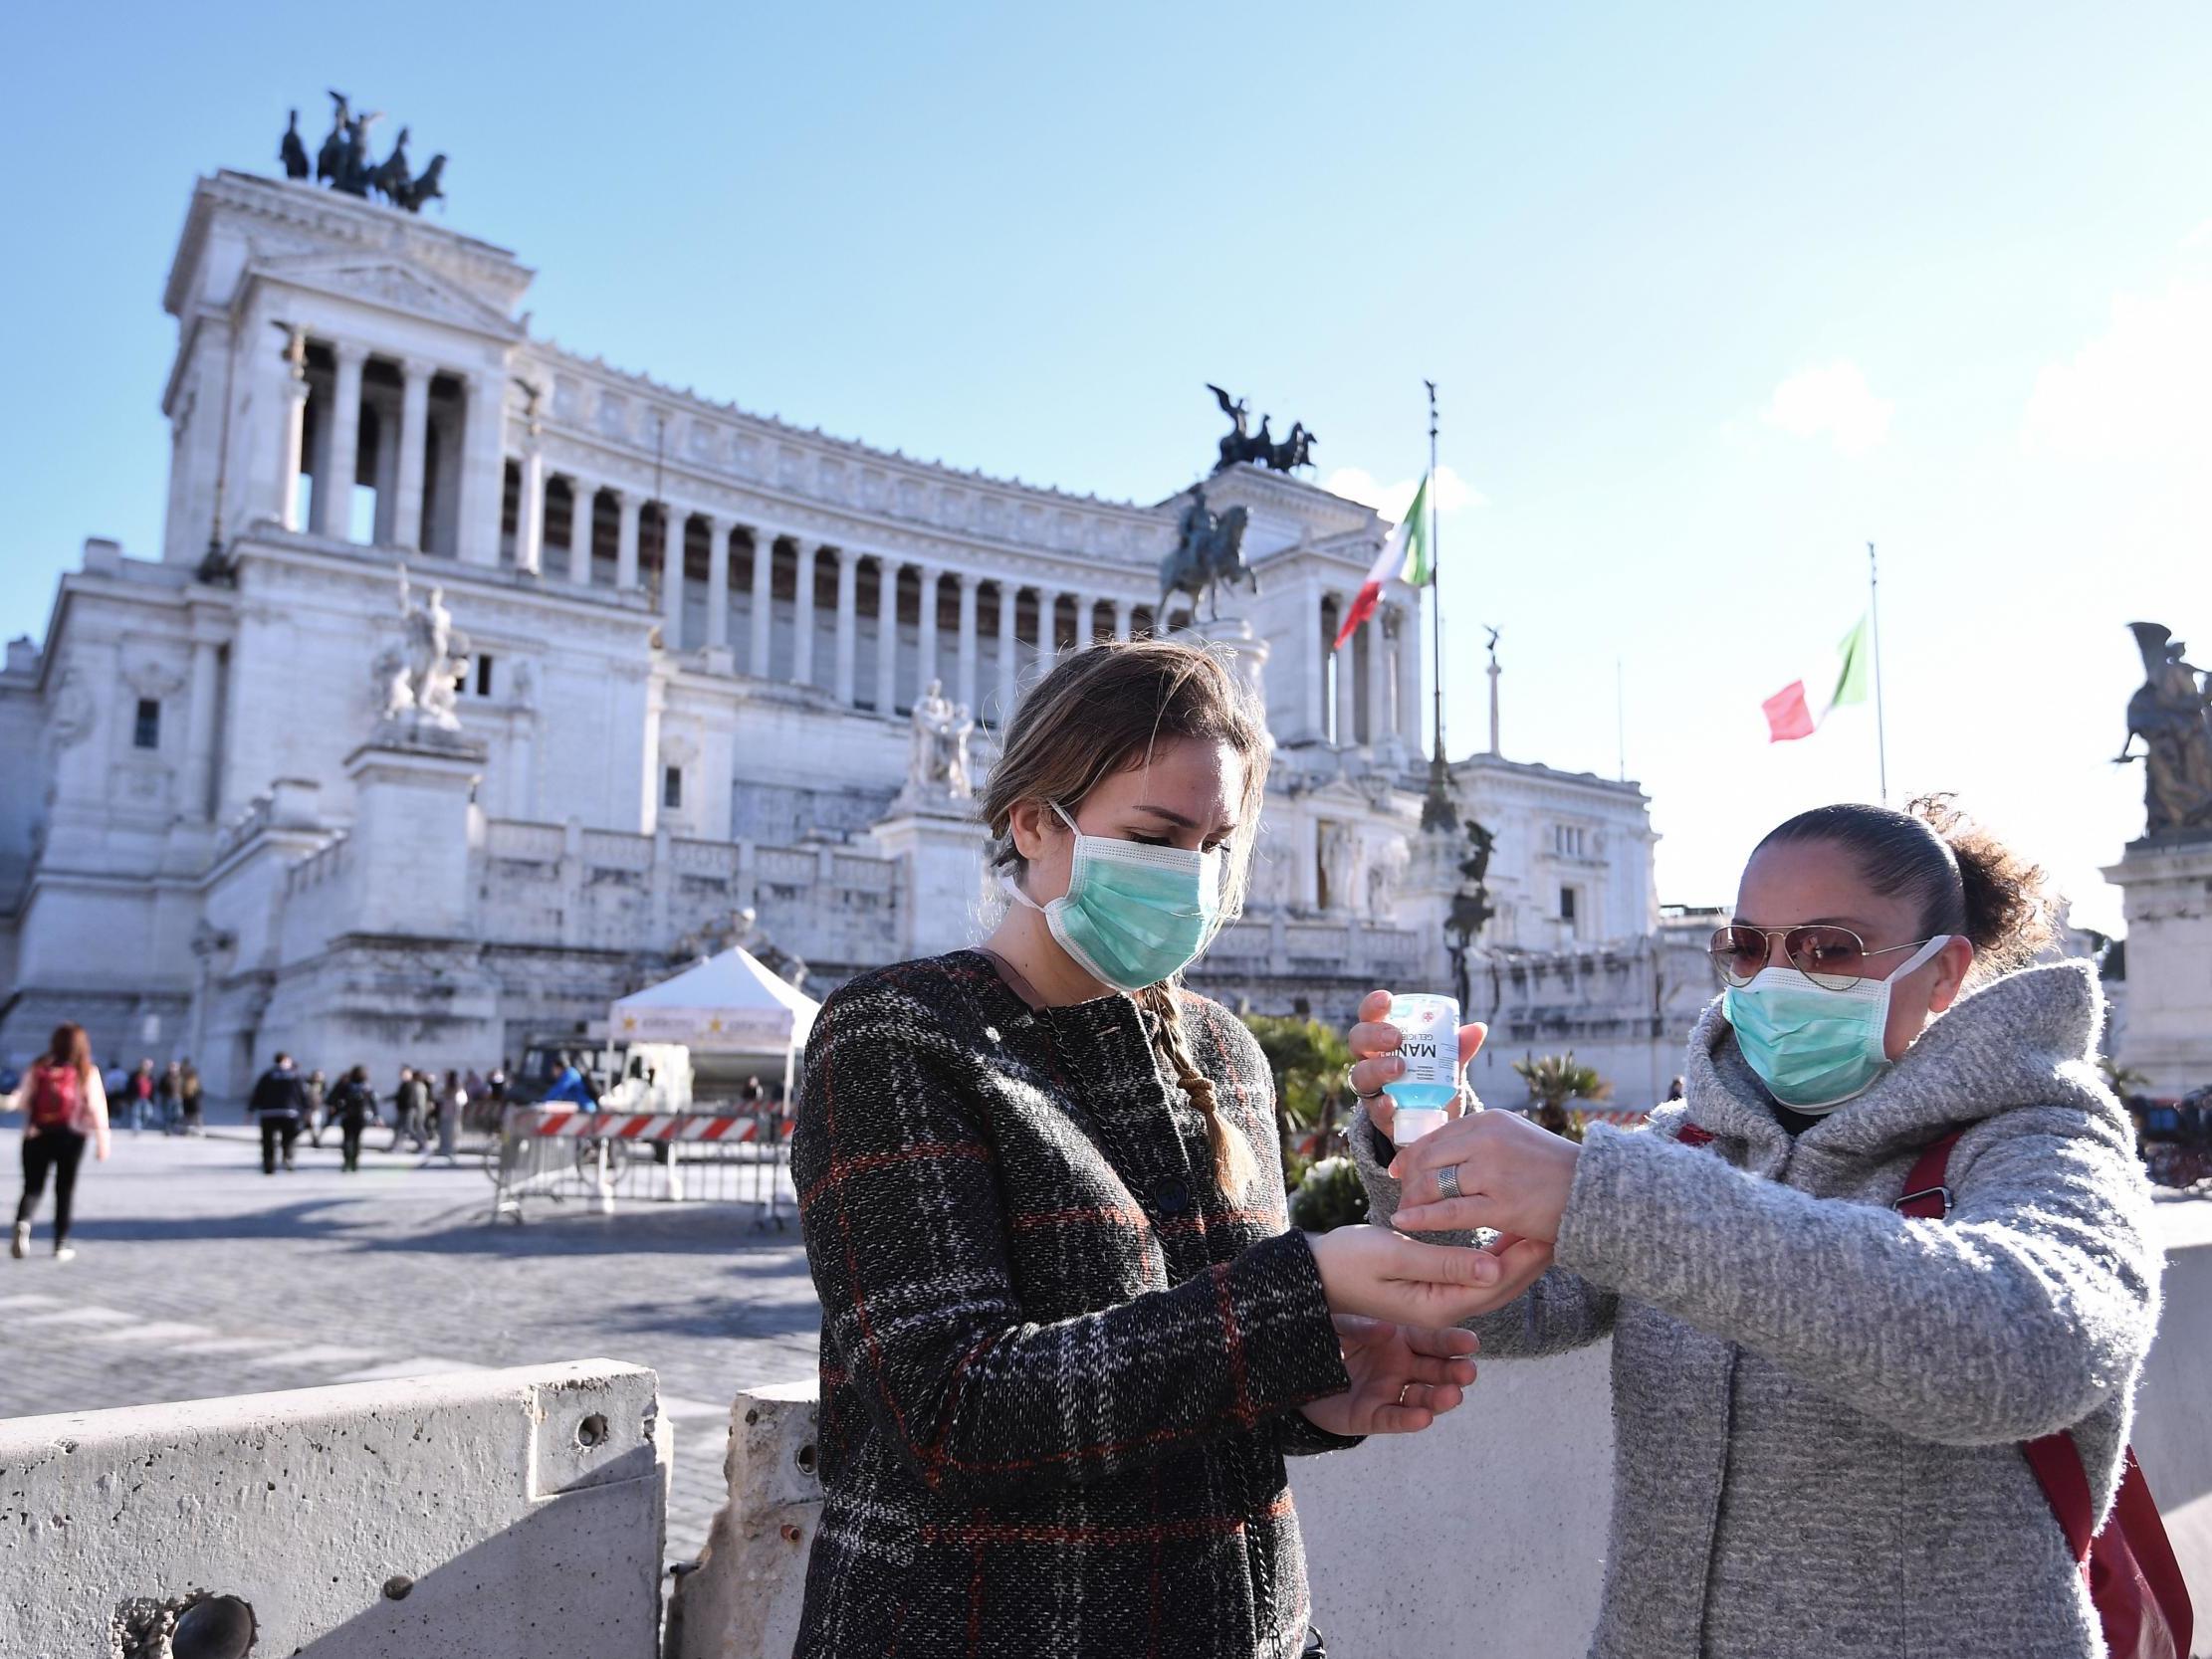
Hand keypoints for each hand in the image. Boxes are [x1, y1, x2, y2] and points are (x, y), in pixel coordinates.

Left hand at [1300, 1315, 1478, 1436]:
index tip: (1471, 1342)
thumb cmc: (1325, 1339)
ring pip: (1421, 1398)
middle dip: (1454, 1372)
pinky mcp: (1372, 1416)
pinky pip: (1393, 1419)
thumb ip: (1361, 1326)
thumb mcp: (1339, 1325)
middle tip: (1468, 1372)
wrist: (1296, 1370)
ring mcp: (1389, 1392)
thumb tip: (1388, 1330)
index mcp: (1399, 1339)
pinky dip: (1409, 1420)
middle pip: (1435, 1370)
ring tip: (1453, 1396)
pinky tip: (1424, 1418)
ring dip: (1438, 1398)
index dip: (1451, 1342)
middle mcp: (1401, 1367)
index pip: (1431, 1340)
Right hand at [1307, 1223, 1527, 1325]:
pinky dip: (1493, 1257)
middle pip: (1499, 1287)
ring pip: (1489, 1283)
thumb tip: (1493, 1266)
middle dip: (1529, 1257)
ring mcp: (1435, 1303)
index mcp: (1436, 1306)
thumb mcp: (1393, 1256)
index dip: (1524, 1257)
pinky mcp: (1428, 1290)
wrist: (1312, 1275)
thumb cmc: (1346, 1260)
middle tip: (1556, 1224)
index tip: (1547, 1228)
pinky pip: (1472, 1276)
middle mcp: (1441, 1310)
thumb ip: (1444, 1262)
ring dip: (1515, 1257)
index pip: (1495, 1283)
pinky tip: (1503, 1236)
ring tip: (1538, 1226)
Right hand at [1346, 988, 1487, 1142]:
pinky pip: (1373, 1109)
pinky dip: (1382, 1105)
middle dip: (1374, 1035)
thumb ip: (1458, 1049)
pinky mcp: (1377, 1116)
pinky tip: (1393, 1102)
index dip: (1373, 1006)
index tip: (1388, 1000)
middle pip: (1358, 1041)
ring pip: (1360, 1075)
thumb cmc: (1433, 1083)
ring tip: (1399, 1067)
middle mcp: (1371, 1060)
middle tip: (1396, 1038)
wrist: (1433, 1123)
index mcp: (1383, 1040)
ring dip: (1377, 1068)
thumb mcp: (1447, 1064)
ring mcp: (1371, 1089)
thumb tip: (1479, 1028)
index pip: (1370, 1017)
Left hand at [1390, 1108, 1580, 1242]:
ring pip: (1434, 1183)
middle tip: (1402, 1197)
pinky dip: (1422, 1217)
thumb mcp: (1516, 1139)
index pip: (1435, 1136)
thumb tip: (1443, 1152)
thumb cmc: (1555, 1170)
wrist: (1598, 1191)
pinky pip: (1450, 1211)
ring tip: (1406, 1213)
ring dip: (1414, 1200)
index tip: (1399, 1171)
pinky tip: (1405, 1222)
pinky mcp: (1503, 1205)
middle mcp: (1489, 1140)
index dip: (1411, 1155)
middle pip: (1427, 1158)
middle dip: (1408, 1179)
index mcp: (1490, 1121)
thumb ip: (1481, 1142)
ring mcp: (1495, 1171)